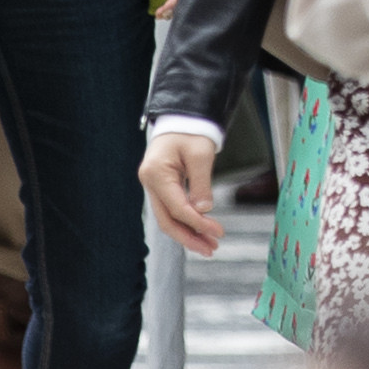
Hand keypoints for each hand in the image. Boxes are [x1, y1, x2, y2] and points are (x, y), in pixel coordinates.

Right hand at [143, 124, 223, 256]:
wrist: (181, 119)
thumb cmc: (191, 131)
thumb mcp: (201, 154)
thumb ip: (202, 183)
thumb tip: (204, 211)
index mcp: (156, 174)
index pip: (178, 208)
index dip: (199, 223)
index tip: (218, 232)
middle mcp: (149, 182)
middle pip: (166, 220)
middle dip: (189, 237)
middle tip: (211, 249)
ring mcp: (152, 185)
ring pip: (167, 218)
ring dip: (187, 233)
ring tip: (209, 245)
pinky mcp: (160, 187)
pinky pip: (170, 209)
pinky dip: (185, 222)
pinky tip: (199, 231)